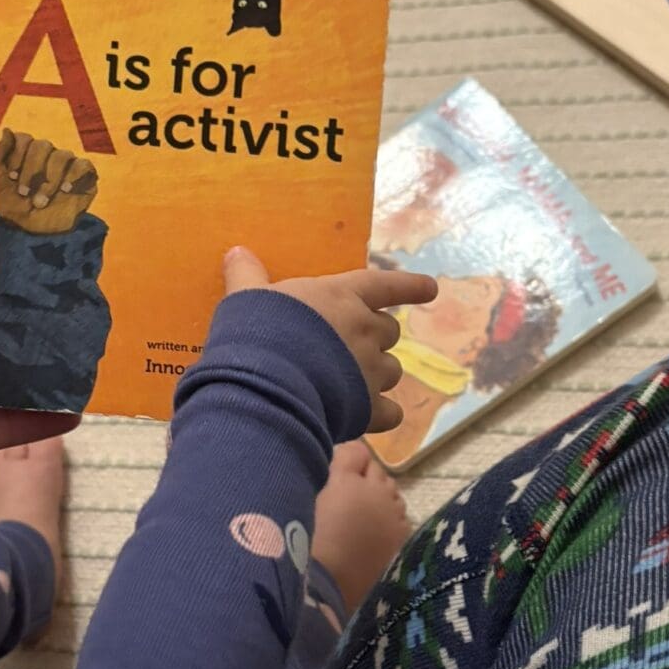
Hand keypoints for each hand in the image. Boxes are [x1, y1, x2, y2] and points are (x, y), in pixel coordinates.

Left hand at [0, 128, 98, 234]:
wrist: (34, 232)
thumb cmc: (15, 206)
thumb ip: (0, 155)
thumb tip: (8, 129)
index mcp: (28, 152)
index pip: (25, 139)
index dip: (17, 156)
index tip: (11, 177)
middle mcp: (49, 154)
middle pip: (42, 145)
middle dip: (31, 171)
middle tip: (24, 193)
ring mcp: (68, 165)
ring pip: (62, 156)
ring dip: (49, 180)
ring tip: (41, 201)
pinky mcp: (85, 177)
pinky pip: (84, 165)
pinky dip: (73, 176)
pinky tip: (65, 190)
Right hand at [222, 247, 436, 432]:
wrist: (266, 386)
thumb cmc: (258, 332)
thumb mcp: (247, 297)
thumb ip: (247, 275)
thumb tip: (237, 251)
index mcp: (342, 296)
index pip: (385, 285)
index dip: (409, 286)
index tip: (431, 288)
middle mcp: (364, 330)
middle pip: (389, 330)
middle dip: (377, 335)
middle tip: (354, 343)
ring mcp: (370, 371)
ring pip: (392, 370)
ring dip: (378, 373)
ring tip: (353, 381)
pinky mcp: (368, 410)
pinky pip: (391, 413)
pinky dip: (383, 414)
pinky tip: (369, 417)